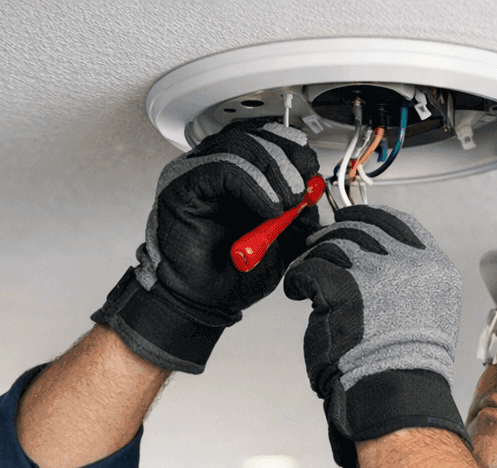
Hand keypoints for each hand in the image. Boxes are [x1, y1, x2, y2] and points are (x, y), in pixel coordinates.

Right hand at [92, 119, 320, 373]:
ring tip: (286, 202)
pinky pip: (222, 168)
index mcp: (237, 176)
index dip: (291, 147)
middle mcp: (212, 168)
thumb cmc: (234, 275)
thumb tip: (315, 191)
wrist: (206, 302)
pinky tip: (268, 208)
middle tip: (302, 190)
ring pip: (238, 146)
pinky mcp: (182, 185)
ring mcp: (194, 173)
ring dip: (272, 171)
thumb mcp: (284, 242)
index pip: (263, 138)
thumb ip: (298, 215)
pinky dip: (253, 184)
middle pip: (252, 135)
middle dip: (286, 159)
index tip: (312, 170)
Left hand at [284, 206, 465, 467]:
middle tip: (320, 244)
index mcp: (435, 268)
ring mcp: (375, 273)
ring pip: (334, 243)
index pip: (399, 222)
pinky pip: (310, 267)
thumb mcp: (429, 310)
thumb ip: (410, 278)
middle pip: (363, 228)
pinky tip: (298, 292)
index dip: (370, 219)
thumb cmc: (408, 363)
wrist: (396, 391)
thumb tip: (378, 259)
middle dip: (337, 235)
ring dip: (316, 257)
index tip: (353, 221)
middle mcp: (409, 264)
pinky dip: (298, 278)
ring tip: (309, 277)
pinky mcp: (341, 286)